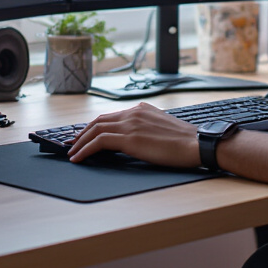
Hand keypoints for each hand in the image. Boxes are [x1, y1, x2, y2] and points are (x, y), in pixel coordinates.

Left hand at [67, 103, 199, 166]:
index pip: (111, 116)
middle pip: (99, 120)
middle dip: (81, 133)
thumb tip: (134, 141)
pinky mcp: (130, 138)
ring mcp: (131, 124)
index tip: (84, 135)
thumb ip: (146, 129)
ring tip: (71, 153)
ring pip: (95, 130)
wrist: (197, 144)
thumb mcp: (162, 130)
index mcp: (142, 109)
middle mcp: (134, 112)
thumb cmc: (185, 143)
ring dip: (79, 142)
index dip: (94, 126)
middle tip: (70, 143)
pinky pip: (99, 142)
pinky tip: (78, 158)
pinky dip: (85, 149)